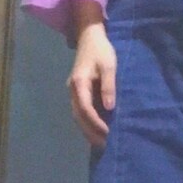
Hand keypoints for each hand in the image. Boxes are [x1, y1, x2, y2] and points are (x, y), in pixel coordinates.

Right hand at [68, 20, 115, 149]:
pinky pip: (81, 110)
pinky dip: (88, 121)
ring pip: (78, 115)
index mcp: (79, 84)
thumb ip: (109, 86)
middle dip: (90, 132)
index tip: (107, 134)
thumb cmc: (101, 50)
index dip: (95, 124)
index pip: (86, 109)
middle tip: (104, 145)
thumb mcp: (109, 66)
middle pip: (79, 116)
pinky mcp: (79, 91)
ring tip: (101, 142)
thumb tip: (109, 108)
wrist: (89, 37)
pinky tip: (97, 129)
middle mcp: (73, 90)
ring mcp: (74, 91)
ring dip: (88, 129)